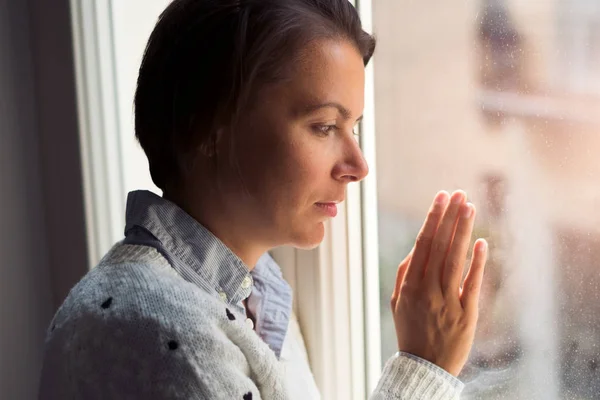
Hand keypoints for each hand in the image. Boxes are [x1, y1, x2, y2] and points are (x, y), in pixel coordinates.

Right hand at [390, 190, 487, 376]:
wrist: (424, 367)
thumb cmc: (410, 330)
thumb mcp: (397, 301)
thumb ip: (406, 272)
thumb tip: (419, 246)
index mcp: (410, 285)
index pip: (423, 243)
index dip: (432, 218)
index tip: (440, 197)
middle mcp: (428, 290)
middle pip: (439, 246)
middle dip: (449, 217)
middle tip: (458, 193)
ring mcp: (448, 301)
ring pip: (455, 259)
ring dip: (462, 231)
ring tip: (469, 207)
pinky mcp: (466, 314)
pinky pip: (472, 283)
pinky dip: (477, 262)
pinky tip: (481, 242)